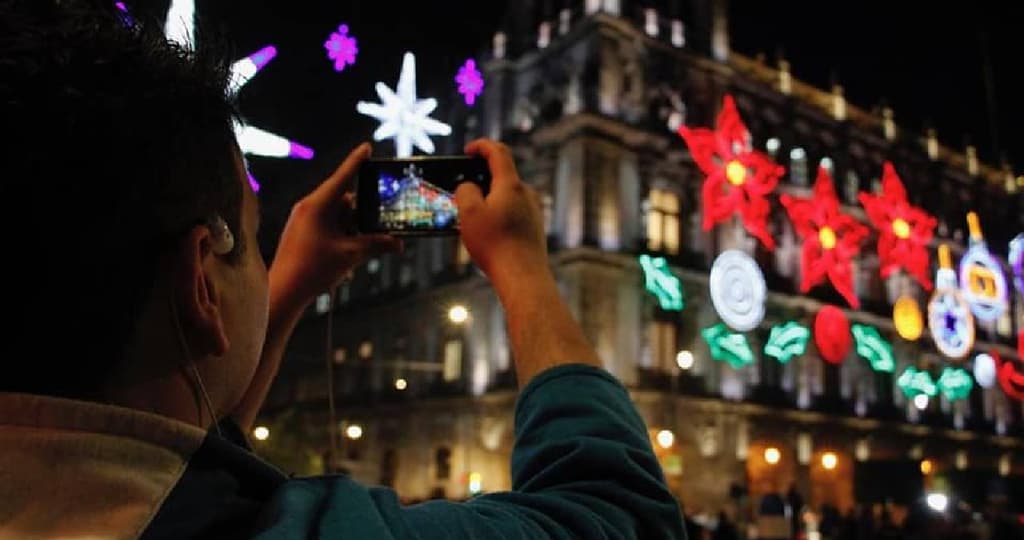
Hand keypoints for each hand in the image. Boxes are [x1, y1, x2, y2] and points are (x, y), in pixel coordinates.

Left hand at [269, 143, 401, 311]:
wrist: (284, 292)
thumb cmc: (312, 270)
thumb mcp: (351, 255)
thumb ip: (376, 245)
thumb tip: (398, 243)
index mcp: (317, 205)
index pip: (343, 177)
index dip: (357, 161)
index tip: (367, 147)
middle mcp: (309, 208)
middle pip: (345, 202)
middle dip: (363, 216)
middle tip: (380, 227)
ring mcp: (305, 221)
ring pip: (339, 217)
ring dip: (353, 231)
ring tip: (358, 251)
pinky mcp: (304, 233)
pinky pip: (329, 227)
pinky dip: (342, 238)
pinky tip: (347, 256)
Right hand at [455, 139, 548, 290]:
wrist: (522, 277)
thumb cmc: (495, 245)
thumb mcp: (469, 213)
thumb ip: (465, 191)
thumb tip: (469, 187)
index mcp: (511, 185)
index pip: (498, 152)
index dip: (481, 146)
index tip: (468, 150)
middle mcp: (527, 194)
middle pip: (502, 175)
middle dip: (481, 178)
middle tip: (463, 190)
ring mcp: (533, 211)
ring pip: (507, 196)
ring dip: (489, 199)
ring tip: (472, 216)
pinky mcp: (534, 227)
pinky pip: (513, 212)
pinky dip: (498, 214)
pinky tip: (487, 232)